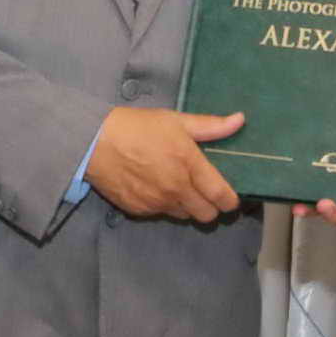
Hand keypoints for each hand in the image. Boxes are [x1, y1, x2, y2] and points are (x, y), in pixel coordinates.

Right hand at [89, 107, 243, 225]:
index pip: (221, 196)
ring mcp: (157, 202)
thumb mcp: (176, 121)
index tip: (230, 198)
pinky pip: (160, 214)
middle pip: (206, 215)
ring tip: (178, 187)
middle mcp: (176, 189)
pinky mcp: (139, 211)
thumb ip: (211, 126)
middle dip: (210, 207)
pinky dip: (163, 205)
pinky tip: (155, 187)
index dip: (230, 201)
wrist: (95, 142)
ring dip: (187, 206)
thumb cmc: (138, 127)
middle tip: (205, 194)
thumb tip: (240, 120)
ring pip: (184, 216)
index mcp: (189, 165)